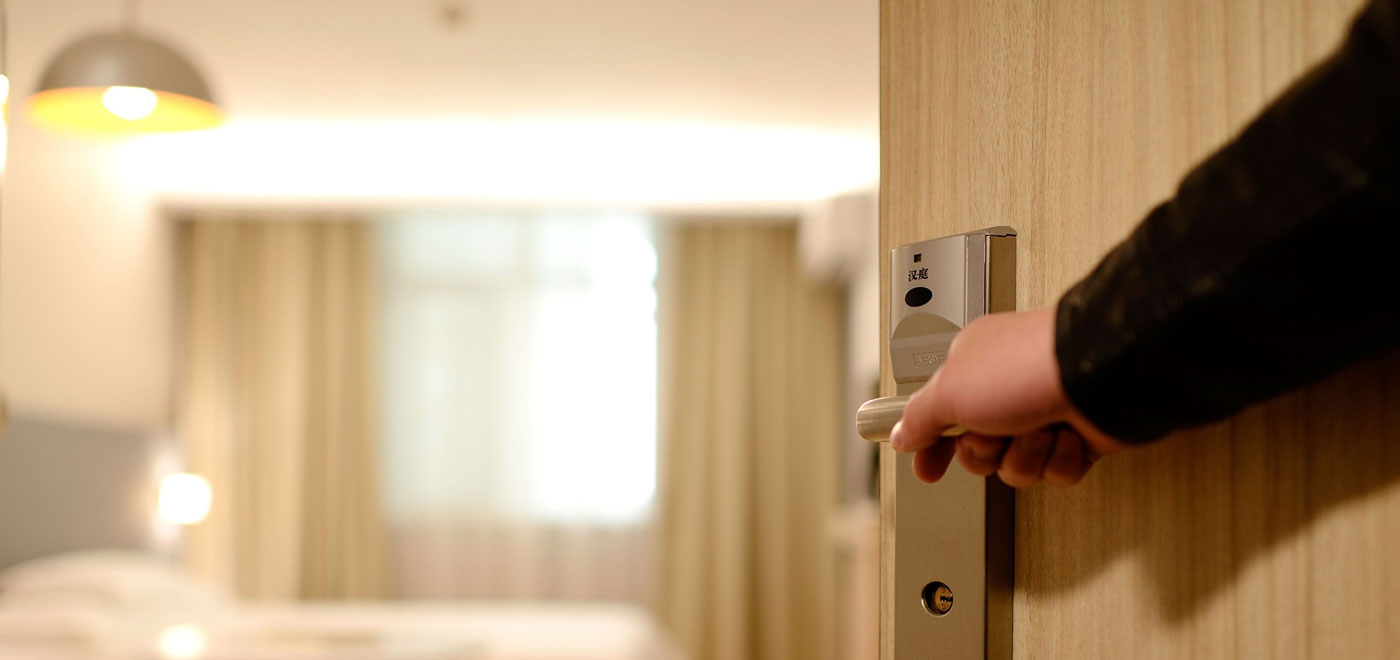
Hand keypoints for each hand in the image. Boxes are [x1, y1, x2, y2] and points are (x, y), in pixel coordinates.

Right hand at [889, 308, 1125, 486]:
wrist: (1101, 375)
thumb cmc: (1026, 367)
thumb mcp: (949, 391)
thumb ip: (918, 417)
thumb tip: (900, 435)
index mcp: (973, 368)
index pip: (939, 415)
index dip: (931, 447)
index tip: (926, 469)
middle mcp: (1007, 389)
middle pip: (978, 451)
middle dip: (986, 452)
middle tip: (994, 434)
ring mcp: (1044, 412)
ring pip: (1018, 466)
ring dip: (1027, 455)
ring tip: (1040, 428)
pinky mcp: (1079, 436)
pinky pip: (1057, 472)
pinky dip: (1061, 459)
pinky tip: (1067, 437)